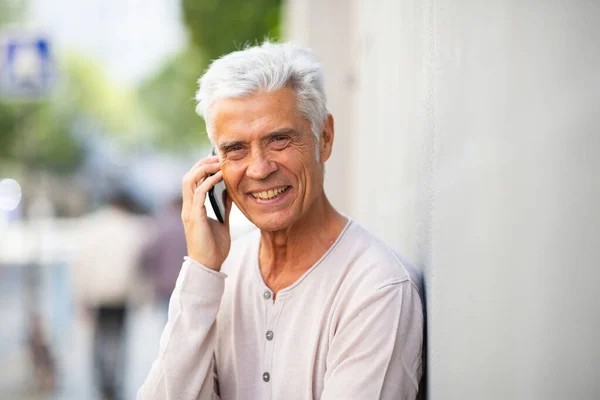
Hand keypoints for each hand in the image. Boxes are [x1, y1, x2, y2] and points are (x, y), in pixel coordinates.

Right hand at [181, 155, 232, 270]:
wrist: (209, 267)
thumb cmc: (214, 248)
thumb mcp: (222, 222)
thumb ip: (223, 207)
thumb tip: (229, 192)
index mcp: (193, 208)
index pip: (192, 181)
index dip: (202, 168)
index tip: (217, 161)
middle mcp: (188, 208)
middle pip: (188, 176)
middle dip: (201, 164)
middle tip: (218, 158)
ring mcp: (190, 212)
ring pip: (189, 181)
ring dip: (204, 169)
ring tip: (218, 163)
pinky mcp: (195, 217)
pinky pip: (199, 193)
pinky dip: (209, 182)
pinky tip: (220, 176)